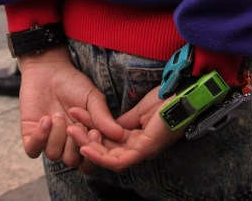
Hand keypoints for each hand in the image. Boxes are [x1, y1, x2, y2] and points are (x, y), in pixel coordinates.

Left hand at [17, 48, 125, 167]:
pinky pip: (33, 150)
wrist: (49, 69)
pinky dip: (40, 137)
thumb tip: (120, 134)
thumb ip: (102, 117)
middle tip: (75, 124)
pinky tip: (45, 119)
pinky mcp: (31, 136)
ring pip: (54, 155)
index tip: (94, 133)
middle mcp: (66, 143)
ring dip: (57, 135)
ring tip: (57, 114)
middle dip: (74, 143)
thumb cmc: (74, 82)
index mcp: (84, 137)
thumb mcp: (92, 98)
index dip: (92, 150)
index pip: (90, 157)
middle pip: (72, 160)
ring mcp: (48, 141)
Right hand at [67, 85, 183, 170]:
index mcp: (137, 140)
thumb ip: (123, 122)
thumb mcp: (139, 111)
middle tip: (69, 127)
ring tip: (73, 135)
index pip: (109, 143)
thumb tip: (107, 127)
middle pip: (107, 152)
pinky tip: (87, 147)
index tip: (75, 120)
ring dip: (90, 148)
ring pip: (110, 158)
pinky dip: (102, 156)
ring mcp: (142, 151)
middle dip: (85, 141)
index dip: (91, 134)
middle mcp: (138, 149)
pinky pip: (120, 160)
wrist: (182, 91)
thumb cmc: (167, 99)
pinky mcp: (146, 149)